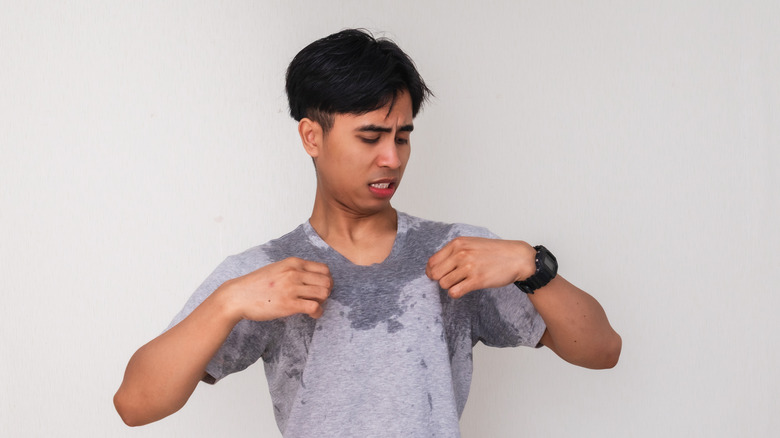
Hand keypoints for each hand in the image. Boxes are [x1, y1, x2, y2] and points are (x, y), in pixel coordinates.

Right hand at [218, 257, 332, 321]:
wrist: (238, 296)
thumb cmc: (256, 284)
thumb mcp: (277, 268)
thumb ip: (294, 270)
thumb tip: (312, 278)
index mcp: (293, 263)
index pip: (324, 269)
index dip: (326, 280)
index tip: (320, 287)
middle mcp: (294, 273)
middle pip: (327, 281)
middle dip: (327, 292)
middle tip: (318, 299)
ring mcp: (291, 288)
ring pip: (324, 293)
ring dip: (323, 302)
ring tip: (314, 306)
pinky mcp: (289, 304)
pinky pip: (315, 307)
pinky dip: (318, 312)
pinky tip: (312, 314)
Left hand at [426, 237, 535, 298]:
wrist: (517, 257)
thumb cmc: (494, 251)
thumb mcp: (471, 243)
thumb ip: (454, 251)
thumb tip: (435, 265)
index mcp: (457, 243)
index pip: (432, 261)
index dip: (432, 271)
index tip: (438, 275)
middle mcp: (461, 254)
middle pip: (435, 274)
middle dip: (440, 279)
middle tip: (450, 280)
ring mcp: (469, 267)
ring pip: (444, 284)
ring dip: (450, 286)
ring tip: (461, 282)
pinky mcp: (477, 280)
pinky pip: (455, 292)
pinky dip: (456, 293)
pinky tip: (463, 289)